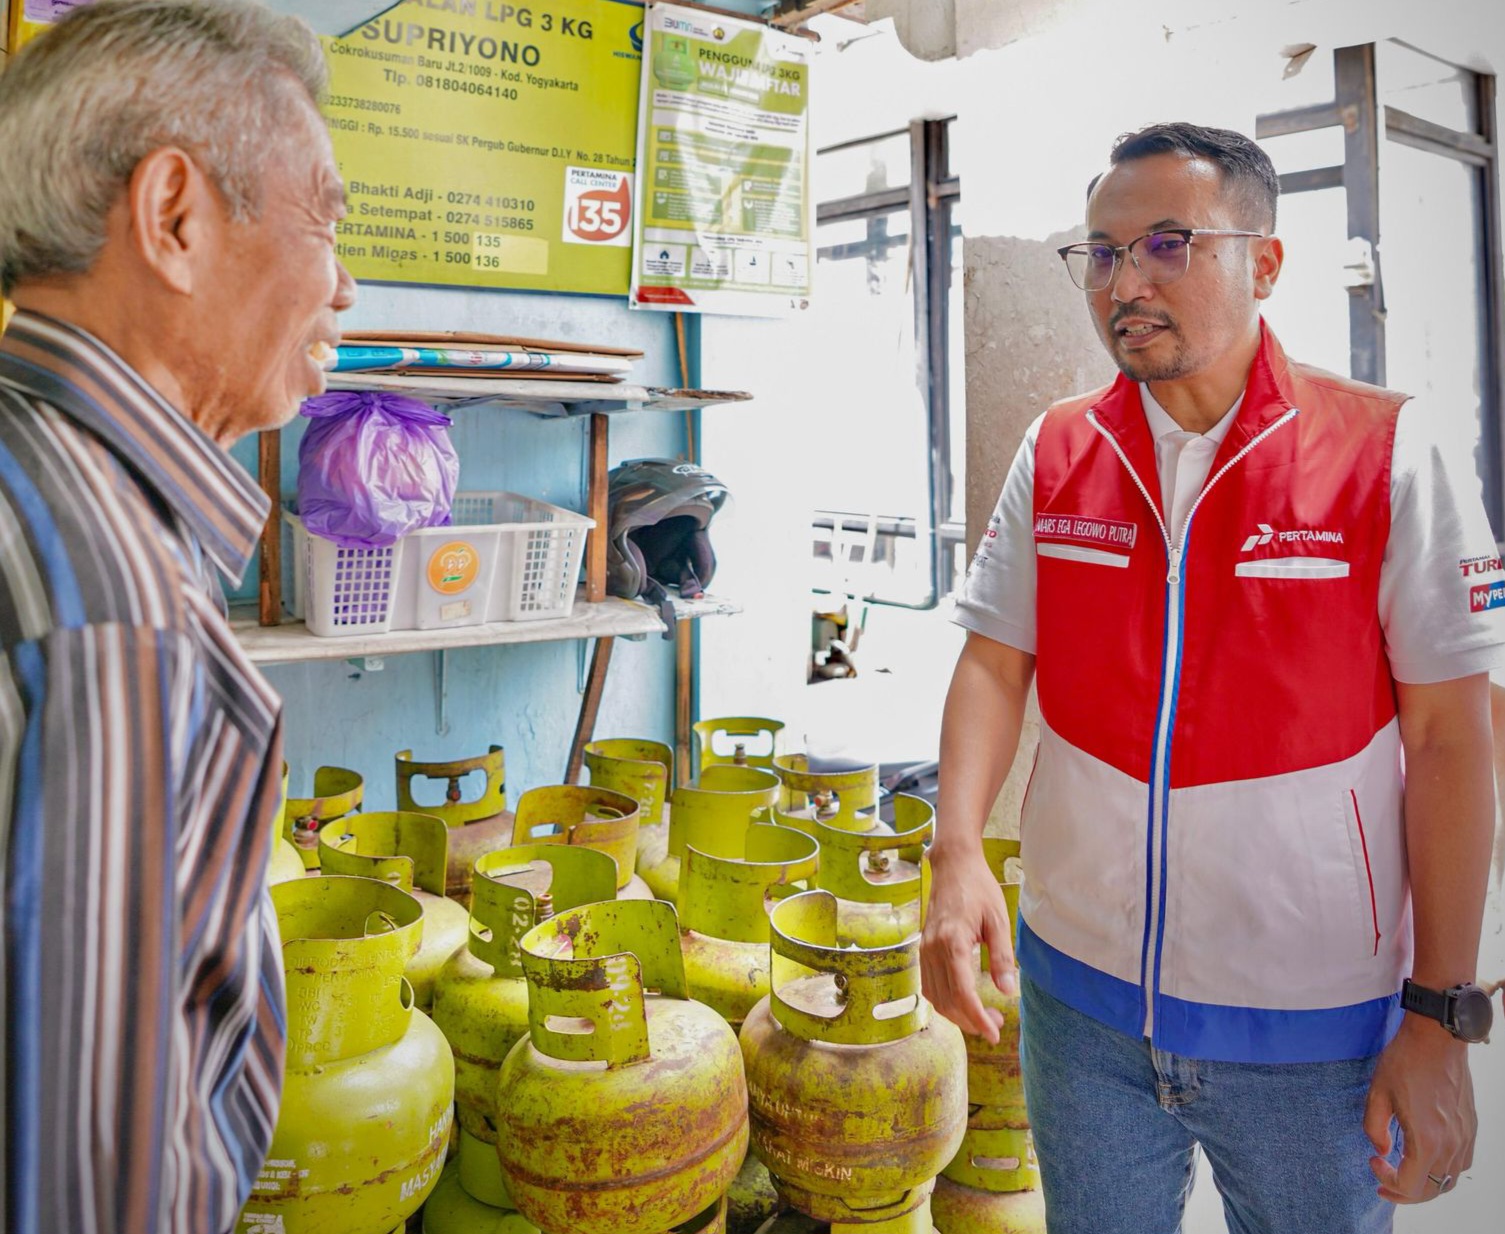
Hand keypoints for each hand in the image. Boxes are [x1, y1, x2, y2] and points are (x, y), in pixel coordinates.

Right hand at [920, 843, 1016, 1042]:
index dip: (978, 1018)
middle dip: (971, 1020)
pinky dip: (945, 1000)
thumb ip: (1002, 957)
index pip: (962, 993)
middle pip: (947, 1001)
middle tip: (996, 1023)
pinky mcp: (923, 948)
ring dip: (957, 1014)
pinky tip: (964, 1000)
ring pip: (935, 997)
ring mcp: (924, 949)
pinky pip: (929, 985)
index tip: (994, 1033)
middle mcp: (932, 948)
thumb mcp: (998, 920)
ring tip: (984, 1014)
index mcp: (952, 942)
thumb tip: (1007, 991)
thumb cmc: (978, 888)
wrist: (952, 866)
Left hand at [1364, 1014, 1475, 1202]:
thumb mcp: (1377, 1093)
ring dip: (1425, 1184)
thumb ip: (1374, 1128)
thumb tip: (1381, 1151)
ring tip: (1403, 1174)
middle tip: (1384, 1183)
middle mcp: (1451, 1144)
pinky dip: (1443, 1171)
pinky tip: (1425, 1158)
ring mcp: (1465, 1137)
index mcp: (1427, 1140)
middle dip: (1405, 1193)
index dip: (1389, 1182)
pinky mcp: (1471, 1128)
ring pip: (1449, 1180)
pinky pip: (1461, 1163)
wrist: (1437, 1039)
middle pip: (1432, 1189)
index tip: (1373, 1163)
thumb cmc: (1404, 1063)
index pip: (1411, 1185)